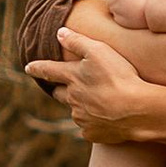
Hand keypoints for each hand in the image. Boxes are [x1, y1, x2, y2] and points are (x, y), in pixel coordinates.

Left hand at [25, 24, 162, 146]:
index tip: (28, 67)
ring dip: (82, 106)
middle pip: (60, 94)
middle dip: (59, 90)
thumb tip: (59, 33)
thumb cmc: (119, 77)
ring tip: (101, 102)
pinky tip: (109, 118)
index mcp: (73, 77)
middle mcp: (72, 99)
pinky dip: (96, 122)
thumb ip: (78, 41)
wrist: (136, 110)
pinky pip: (90, 128)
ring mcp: (81, 118)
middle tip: (62, 88)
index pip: (48, 70)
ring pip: (76, 111)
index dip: (37, 68)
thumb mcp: (100, 51)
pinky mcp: (92, 133)